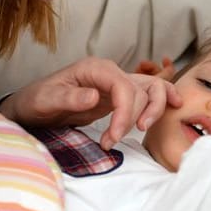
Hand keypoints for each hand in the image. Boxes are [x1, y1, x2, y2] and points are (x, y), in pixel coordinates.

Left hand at [0, 57, 181, 149]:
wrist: (36, 104)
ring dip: (153, 110)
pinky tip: (174, 105)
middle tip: (111, 142)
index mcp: (96, 69)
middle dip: (132, 119)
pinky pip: (149, 93)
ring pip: (152, 89)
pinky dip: (163, 98)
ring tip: (141, 130)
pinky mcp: (121, 95)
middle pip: (141, 90)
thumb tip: (95, 97)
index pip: (123, 87)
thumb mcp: (47, 100)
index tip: (113, 138)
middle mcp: (111, 72)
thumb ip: (70, 97)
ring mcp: (118, 83)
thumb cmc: (39, 100)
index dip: (124, 113)